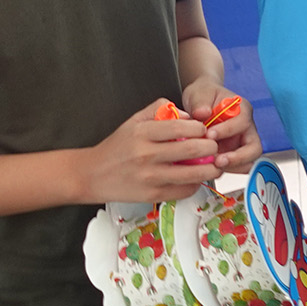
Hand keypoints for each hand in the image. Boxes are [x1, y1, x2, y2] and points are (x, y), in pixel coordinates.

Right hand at [78, 100, 222, 203]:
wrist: (92, 175)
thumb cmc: (117, 147)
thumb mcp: (133, 121)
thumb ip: (160, 110)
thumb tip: (187, 115)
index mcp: (142, 133)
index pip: (183, 126)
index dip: (200, 128)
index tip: (203, 131)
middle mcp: (146, 154)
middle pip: (193, 149)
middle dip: (211, 147)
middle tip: (213, 146)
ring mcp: (150, 177)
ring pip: (193, 173)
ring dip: (210, 168)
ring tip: (214, 164)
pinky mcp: (153, 195)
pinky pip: (184, 190)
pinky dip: (195, 184)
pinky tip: (194, 178)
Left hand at [181, 80, 261, 173]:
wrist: (202, 102)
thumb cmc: (204, 95)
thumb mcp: (199, 94)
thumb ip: (200, 102)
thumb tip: (202, 113)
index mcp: (242, 110)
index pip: (243, 123)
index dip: (227, 130)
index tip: (209, 135)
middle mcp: (246, 128)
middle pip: (254, 148)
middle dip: (238, 157)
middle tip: (218, 161)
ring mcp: (242, 143)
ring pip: (249, 161)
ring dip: (233, 167)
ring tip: (213, 166)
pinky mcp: (234, 154)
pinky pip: (237, 167)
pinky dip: (227, 170)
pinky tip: (211, 168)